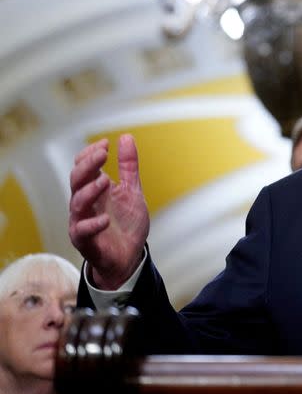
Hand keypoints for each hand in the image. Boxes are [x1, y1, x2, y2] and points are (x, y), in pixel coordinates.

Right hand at [68, 134, 149, 289]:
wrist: (129, 256)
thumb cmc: (126, 223)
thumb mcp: (132, 190)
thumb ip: (128, 166)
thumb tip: (126, 137)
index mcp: (94, 189)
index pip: (83, 166)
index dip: (91, 154)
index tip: (105, 144)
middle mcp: (85, 203)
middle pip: (76, 180)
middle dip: (88, 165)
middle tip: (102, 154)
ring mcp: (82, 221)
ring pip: (77, 202)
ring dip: (89, 191)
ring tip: (104, 181)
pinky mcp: (85, 241)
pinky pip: (82, 231)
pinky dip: (93, 224)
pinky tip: (105, 219)